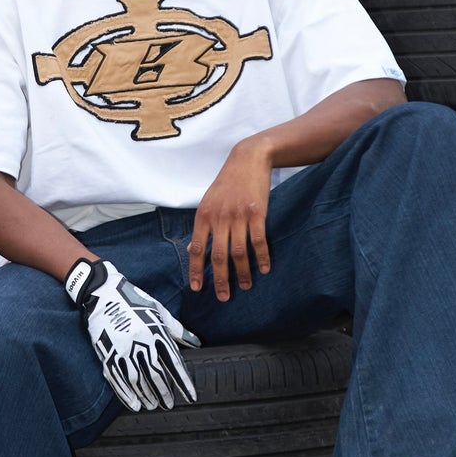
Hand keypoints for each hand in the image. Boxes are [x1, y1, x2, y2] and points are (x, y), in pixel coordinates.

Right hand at [64, 257, 199, 412]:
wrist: (102, 293)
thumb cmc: (134, 301)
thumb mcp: (159, 311)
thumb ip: (178, 330)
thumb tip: (197, 343)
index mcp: (156, 331)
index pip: (174, 363)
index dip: (183, 382)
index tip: (191, 396)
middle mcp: (140, 342)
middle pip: (156, 375)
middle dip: (165, 393)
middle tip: (170, 404)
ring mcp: (122, 349)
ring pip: (137, 380)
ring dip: (147, 396)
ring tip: (154, 405)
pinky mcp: (107, 353)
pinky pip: (118, 379)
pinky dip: (126, 394)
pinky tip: (134, 404)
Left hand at [189, 140, 271, 300]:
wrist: (247, 159)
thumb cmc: (227, 182)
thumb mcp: (208, 201)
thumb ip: (202, 225)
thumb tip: (191, 249)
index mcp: (204, 216)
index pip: (197, 249)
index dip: (196, 270)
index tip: (197, 288)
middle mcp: (219, 218)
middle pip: (218, 256)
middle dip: (220, 279)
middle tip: (223, 297)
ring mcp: (238, 216)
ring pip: (238, 252)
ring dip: (242, 273)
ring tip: (245, 286)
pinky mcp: (256, 213)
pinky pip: (258, 241)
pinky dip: (261, 257)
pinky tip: (263, 268)